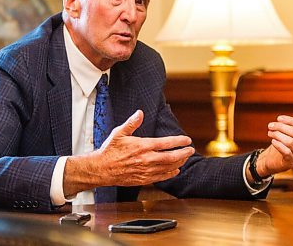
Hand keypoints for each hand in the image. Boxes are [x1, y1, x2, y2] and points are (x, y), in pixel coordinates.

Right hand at [63, 110, 194, 195]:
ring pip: (167, 167)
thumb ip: (132, 123)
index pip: (166, 143)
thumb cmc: (110, 150)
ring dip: (179, 163)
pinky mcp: (143, 179)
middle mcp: (146, 159)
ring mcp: (145, 170)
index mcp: (142, 146)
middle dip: (183, 153)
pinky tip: (175, 170)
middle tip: (191, 150)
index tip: (187, 140)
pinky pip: (160, 177)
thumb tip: (140, 113)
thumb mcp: (119, 133)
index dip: (179, 141)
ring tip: (185, 158)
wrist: (101, 169)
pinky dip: (170, 174)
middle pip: (171, 157)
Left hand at [255, 112, 292, 177]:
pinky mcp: (292, 163)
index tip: (279, 118)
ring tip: (270, 132)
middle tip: (270, 126)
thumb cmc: (286, 143)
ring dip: (277, 135)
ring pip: (290, 142)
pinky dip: (278, 145)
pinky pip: (286, 152)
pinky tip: (273, 141)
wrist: (274, 159)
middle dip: (281, 127)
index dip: (290, 121)